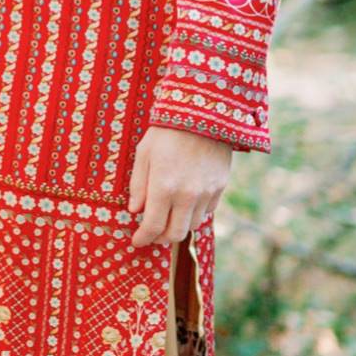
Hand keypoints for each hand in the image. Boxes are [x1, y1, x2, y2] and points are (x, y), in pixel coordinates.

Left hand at [127, 125, 232, 247]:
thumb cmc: (166, 132)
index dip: (143, 238)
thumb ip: (138, 185)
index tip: (137, 241)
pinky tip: (185, 204)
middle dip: (160, 238)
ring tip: (168, 217)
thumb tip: (135, 210)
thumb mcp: (144, 154)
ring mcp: (206, 193)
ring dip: (178, 226)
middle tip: (151, 234)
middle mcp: (187, 195)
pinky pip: (207, 212)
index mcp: (163, 187)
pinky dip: (194, 214)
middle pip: (175, 234)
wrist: (202, 114)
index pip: (153, 226)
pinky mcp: (220, 187)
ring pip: (193, 226)